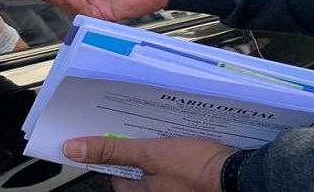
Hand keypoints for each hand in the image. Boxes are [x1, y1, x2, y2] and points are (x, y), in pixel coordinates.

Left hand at [63, 135, 232, 191]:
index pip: (116, 175)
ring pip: (158, 164)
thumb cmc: (197, 168)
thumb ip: (113, 150)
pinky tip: (184, 136)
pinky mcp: (194, 179)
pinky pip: (177, 163)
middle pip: (137, 169)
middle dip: (138, 147)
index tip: (115, 135)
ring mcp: (176, 188)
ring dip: (159, 145)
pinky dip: (177, 149)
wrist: (238, 175)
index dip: (115, 154)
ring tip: (164, 128)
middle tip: (144, 127)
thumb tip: (75, 149)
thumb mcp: (150, 153)